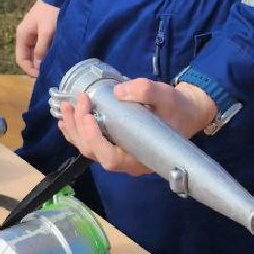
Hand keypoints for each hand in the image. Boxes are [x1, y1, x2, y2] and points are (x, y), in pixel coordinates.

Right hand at [14, 0, 59, 77]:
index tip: (41, 76)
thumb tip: (38, 66)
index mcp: (22, 35)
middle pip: (26, 57)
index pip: (20, 59)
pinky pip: (39, 47)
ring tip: (51, 66)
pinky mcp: (39, 32)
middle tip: (47, 73)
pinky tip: (52, 57)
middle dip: (35, 66)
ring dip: (40, 60)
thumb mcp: (47, 32)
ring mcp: (31, 33)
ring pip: (33, 53)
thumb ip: (41, 49)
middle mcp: (24, 36)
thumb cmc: (51, 13)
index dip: (29, 70)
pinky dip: (44, 53)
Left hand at [57, 79, 219, 175]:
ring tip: (65, 107)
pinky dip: (76, 131)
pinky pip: (91, 143)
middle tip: (76, 102)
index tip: (88, 115)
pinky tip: (66, 120)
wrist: (187, 112)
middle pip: (94, 152)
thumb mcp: (166, 96)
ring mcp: (120, 153)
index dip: (94, 139)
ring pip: (89, 148)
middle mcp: (127, 161)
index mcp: (141, 157)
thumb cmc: (177, 108)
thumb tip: (119, 91)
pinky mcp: (116, 144)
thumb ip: (145, 91)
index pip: (110, 158)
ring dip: (74, 129)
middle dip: (79, 128)